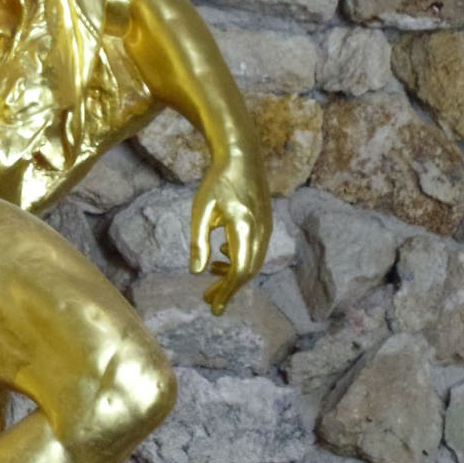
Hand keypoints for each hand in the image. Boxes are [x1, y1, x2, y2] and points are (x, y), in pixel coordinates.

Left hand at [189, 155, 271, 315]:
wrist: (241, 155)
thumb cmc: (217, 180)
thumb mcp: (201, 210)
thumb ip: (199, 241)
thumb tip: (197, 272)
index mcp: (245, 228)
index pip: (239, 270)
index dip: (227, 292)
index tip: (213, 307)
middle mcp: (261, 231)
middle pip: (248, 271)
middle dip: (228, 289)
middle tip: (208, 301)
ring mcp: (266, 227)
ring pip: (253, 262)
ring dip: (233, 275)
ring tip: (211, 281)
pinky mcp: (265, 223)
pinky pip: (255, 250)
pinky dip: (239, 260)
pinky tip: (221, 255)